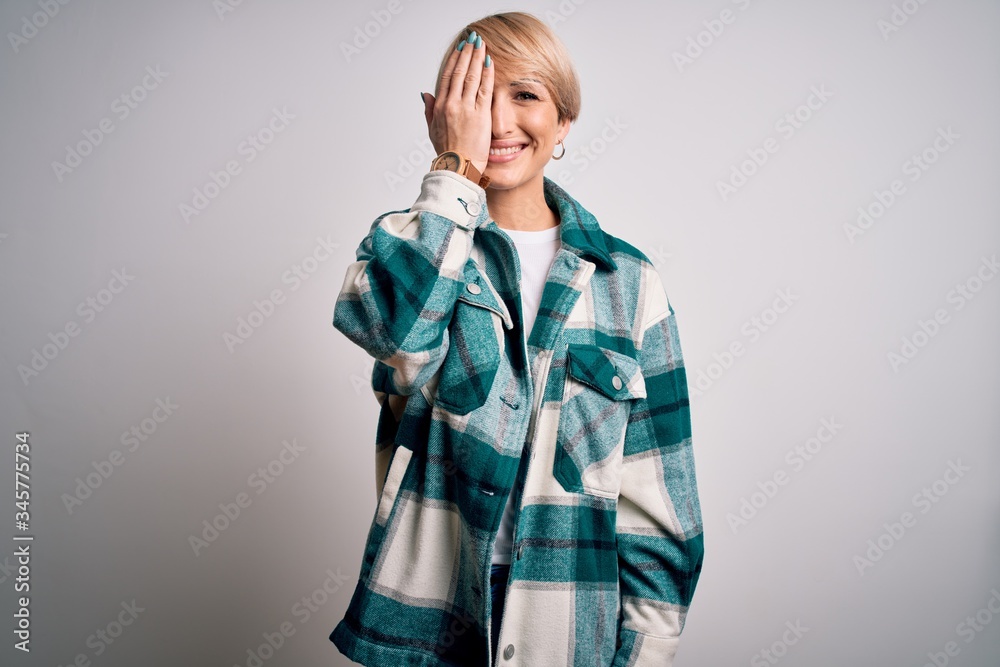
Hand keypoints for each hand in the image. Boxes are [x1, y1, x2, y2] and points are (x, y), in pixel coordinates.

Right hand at [422, 33, 493, 176]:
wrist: (457, 168)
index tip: (460, 49)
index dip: (454, 60)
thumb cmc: (448, 154)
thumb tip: (425, 94)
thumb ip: (429, 111)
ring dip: (477, 58)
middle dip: (467, 53)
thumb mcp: (432, 131)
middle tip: (473, 39)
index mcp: (440, 107)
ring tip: (482, 44)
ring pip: (471, 76)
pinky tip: (490, 62)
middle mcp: (451, 104)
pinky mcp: (480, 115)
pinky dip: (487, 73)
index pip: (447, 77)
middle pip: (459, 72)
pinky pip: (485, 89)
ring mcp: (465, 109)